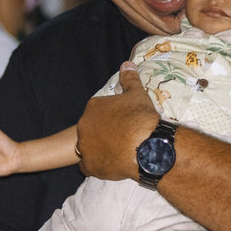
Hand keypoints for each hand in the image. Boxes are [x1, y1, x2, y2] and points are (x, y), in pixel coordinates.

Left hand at [76, 60, 155, 180]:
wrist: (146, 147)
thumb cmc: (141, 118)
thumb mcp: (137, 94)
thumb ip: (129, 79)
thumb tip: (127, 64)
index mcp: (93, 106)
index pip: (97, 111)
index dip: (109, 117)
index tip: (121, 122)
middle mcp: (84, 125)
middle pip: (90, 129)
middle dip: (102, 132)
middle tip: (120, 137)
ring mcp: (85, 147)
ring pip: (87, 147)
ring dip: (97, 148)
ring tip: (115, 151)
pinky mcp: (89, 166)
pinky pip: (87, 166)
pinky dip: (95, 165)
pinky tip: (108, 164)